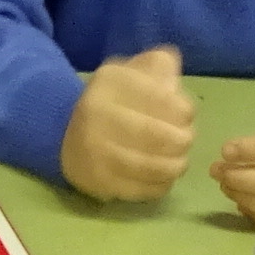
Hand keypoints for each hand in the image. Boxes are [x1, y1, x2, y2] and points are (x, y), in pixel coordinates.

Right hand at [61, 45, 196, 202]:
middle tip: (186, 140)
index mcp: (110, 82)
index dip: (184, 111)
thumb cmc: (114, 101)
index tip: (187, 115)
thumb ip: (158, 65)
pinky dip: (161, 185)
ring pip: (152, 166)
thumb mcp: (132, 71)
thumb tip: (173, 76)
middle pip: (159, 136)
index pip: (163, 99)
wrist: (66, 134)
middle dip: (183, 140)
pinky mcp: (98, 182)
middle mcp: (97, 114)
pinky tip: (163, 177)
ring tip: (179, 160)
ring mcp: (95, 151)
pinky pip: (142, 189)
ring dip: (175, 165)